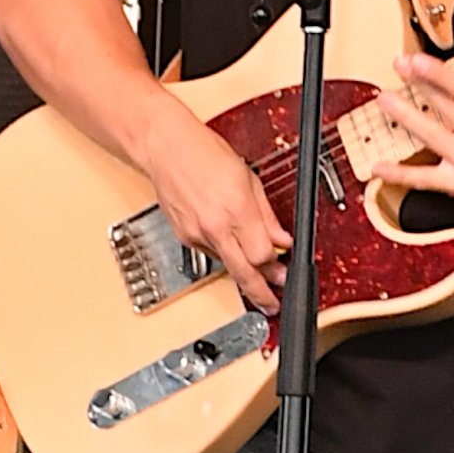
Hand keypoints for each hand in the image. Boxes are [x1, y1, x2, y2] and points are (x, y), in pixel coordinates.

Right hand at [136, 96, 290, 315]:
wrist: (167, 149)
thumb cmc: (207, 155)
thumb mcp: (249, 180)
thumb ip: (267, 216)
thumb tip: (283, 238)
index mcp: (236, 210)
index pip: (262, 254)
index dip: (276, 266)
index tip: (286, 271)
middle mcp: (214, 227)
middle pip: (243, 272)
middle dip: (261, 292)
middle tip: (274, 303)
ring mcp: (196, 234)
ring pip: (226, 264)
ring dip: (244, 272)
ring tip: (261, 275)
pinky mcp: (183, 237)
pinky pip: (210, 253)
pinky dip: (225, 254)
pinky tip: (233, 248)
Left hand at [371, 53, 453, 224]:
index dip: (438, 73)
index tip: (417, 60)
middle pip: (444, 107)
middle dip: (418, 85)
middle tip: (399, 67)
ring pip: (430, 137)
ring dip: (404, 117)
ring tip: (385, 100)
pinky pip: (424, 180)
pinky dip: (399, 173)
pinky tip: (378, 166)